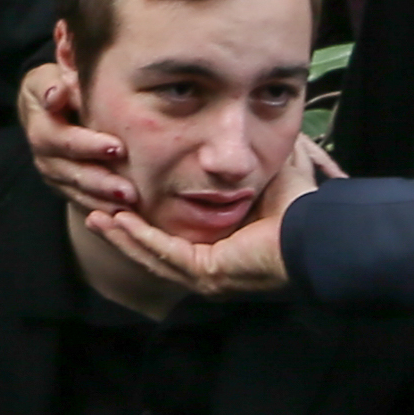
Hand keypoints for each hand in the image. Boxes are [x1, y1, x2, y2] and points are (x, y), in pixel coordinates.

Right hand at [19, 59, 137, 215]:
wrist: (49, 102)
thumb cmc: (58, 82)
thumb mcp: (50, 75)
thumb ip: (55, 82)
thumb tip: (59, 93)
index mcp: (40, 120)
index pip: (62, 136)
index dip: (88, 144)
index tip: (117, 148)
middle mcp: (42, 150)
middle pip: (70, 169)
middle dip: (101, 179)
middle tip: (129, 189)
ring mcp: (51, 170)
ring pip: (76, 189)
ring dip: (103, 198)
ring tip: (130, 203)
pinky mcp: (62, 183)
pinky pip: (80, 200)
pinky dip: (100, 207)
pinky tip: (122, 213)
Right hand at [84, 128, 331, 302]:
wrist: (319, 233)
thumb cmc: (302, 210)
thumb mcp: (265, 176)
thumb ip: (249, 162)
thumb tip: (248, 137)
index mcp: (228, 253)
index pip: (178, 241)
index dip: (150, 223)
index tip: (127, 199)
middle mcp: (214, 272)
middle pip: (155, 253)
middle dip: (124, 231)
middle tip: (95, 212)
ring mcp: (209, 277)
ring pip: (152, 256)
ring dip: (122, 236)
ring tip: (94, 217)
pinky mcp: (208, 274)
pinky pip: (163, 255)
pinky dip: (137, 238)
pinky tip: (115, 222)